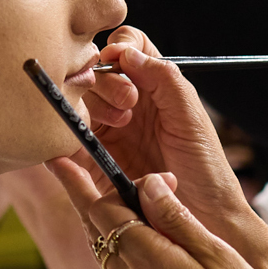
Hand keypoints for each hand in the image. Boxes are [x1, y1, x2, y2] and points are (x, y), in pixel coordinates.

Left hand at [46, 158, 267, 268]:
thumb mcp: (219, 257)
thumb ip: (178, 219)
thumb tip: (146, 184)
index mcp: (148, 262)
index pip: (102, 210)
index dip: (84, 180)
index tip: (62, 157)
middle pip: (97, 231)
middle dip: (84, 197)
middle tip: (72, 166)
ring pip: (108, 254)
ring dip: (103, 223)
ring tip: (103, 195)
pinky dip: (120, 248)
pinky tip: (137, 241)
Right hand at [84, 34, 264, 252]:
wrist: (204, 220)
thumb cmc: (206, 170)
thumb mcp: (191, 117)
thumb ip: (163, 78)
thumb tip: (124, 52)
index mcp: (152, 88)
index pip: (125, 49)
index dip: (119, 48)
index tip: (121, 61)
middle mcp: (126, 106)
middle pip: (94, 72)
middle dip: (104, 79)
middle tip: (128, 103)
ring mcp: (105, 133)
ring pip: (75, 101)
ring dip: (89, 104)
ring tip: (119, 124)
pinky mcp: (89, 164)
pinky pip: (63, 144)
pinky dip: (61, 137)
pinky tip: (82, 139)